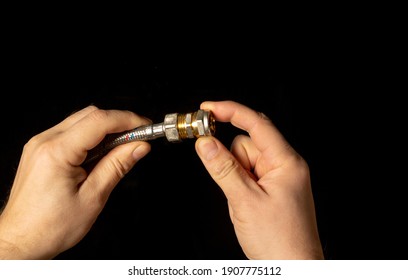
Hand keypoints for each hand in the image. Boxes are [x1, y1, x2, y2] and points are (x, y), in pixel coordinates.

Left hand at [0, 106, 150, 258]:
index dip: (127, 120)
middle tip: (138, 138)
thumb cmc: (50, 227)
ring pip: (80, 121)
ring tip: (122, 148)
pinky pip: (70, 133)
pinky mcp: (40, 151)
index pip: (99, 121)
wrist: (21, 240)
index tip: (145, 126)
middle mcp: (44, 142)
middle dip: (118, 122)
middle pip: (90, 115)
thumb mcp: (93, 197)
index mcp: (56, 152)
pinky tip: (102, 153)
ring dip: (105, 130)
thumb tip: (138, 147)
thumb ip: (117, 166)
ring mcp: (40, 145)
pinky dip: (91, 138)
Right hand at [195, 100, 323, 258]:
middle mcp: (284, 166)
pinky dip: (238, 183)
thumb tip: (205, 143)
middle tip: (218, 167)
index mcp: (286, 162)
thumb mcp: (245, 201)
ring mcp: (277, 178)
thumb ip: (223, 168)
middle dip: (230, 155)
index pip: (256, 124)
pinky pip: (247, 175)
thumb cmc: (280, 241)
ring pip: (244, 160)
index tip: (208, 108)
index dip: (231, 111)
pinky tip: (243, 202)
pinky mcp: (270, 189)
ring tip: (241, 200)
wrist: (292, 268)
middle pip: (247, 143)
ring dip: (234, 174)